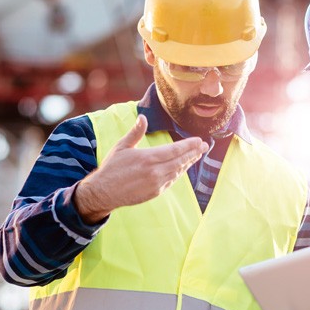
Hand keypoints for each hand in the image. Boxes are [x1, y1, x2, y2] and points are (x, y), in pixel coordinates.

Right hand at [74, 114, 207, 222]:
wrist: (104, 192)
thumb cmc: (112, 168)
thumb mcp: (122, 147)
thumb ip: (135, 132)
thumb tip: (143, 117)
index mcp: (147, 158)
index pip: (175, 150)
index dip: (189, 145)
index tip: (199, 140)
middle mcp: (155, 171)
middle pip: (181, 160)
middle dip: (194, 152)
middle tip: (205, 146)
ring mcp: (157, 183)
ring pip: (178, 171)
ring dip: (189, 162)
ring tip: (197, 154)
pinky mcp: (156, 192)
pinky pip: (172, 180)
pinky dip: (179, 172)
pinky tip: (183, 167)